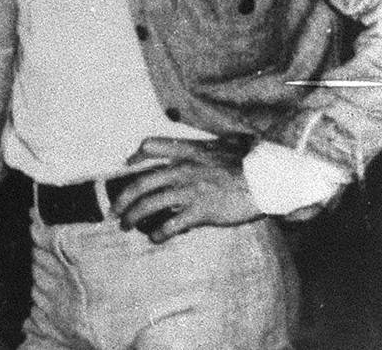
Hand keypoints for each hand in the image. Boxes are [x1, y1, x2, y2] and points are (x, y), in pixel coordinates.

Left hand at [109, 137, 263, 242]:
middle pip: (141, 182)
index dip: (135, 157)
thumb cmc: (247, 161)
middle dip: (123, 198)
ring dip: (134, 216)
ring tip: (127, 225)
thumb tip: (194, 149)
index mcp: (186, 150)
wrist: (266, 177)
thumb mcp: (219, 145)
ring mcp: (189, 190)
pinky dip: (159, 232)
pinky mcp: (200, 211)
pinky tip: (154, 237)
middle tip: (115, 210)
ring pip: (150, 204)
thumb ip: (201, 149)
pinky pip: (171, 224)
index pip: (150, 146)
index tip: (127, 165)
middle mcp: (182, 169)